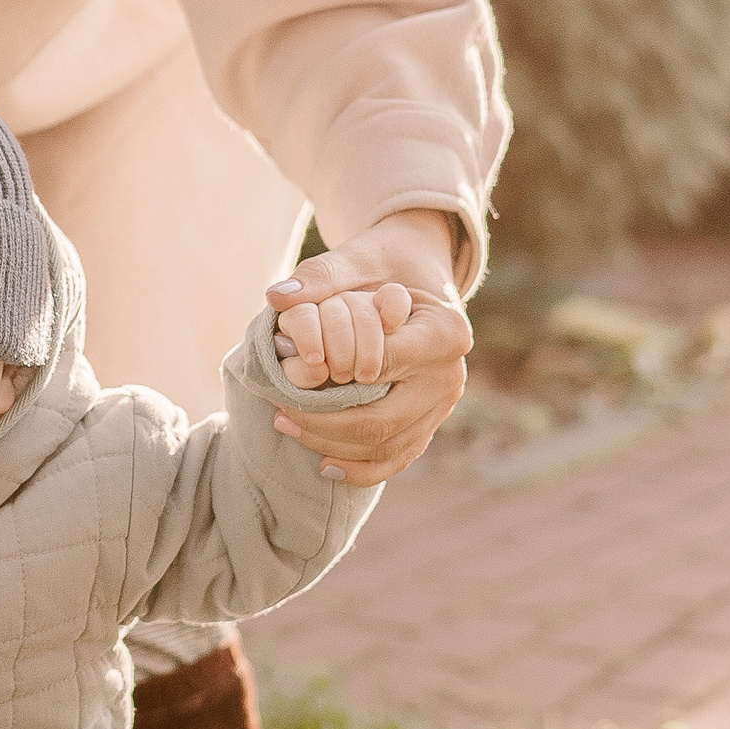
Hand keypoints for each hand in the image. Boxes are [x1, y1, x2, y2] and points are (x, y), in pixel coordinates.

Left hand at [266, 209, 471, 488]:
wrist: (414, 277)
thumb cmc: (384, 265)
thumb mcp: (355, 259)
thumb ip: (321, 275)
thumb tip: (278, 297)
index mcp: (446, 330)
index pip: (381, 365)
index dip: (333, 374)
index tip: (289, 372)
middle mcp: (451, 374)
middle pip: (384, 420)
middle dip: (324, 422)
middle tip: (279, 411)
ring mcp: (443, 406)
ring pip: (386, 446)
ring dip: (332, 445)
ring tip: (287, 424)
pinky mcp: (430, 425)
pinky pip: (396, 460)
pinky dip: (360, 469)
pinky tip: (324, 465)